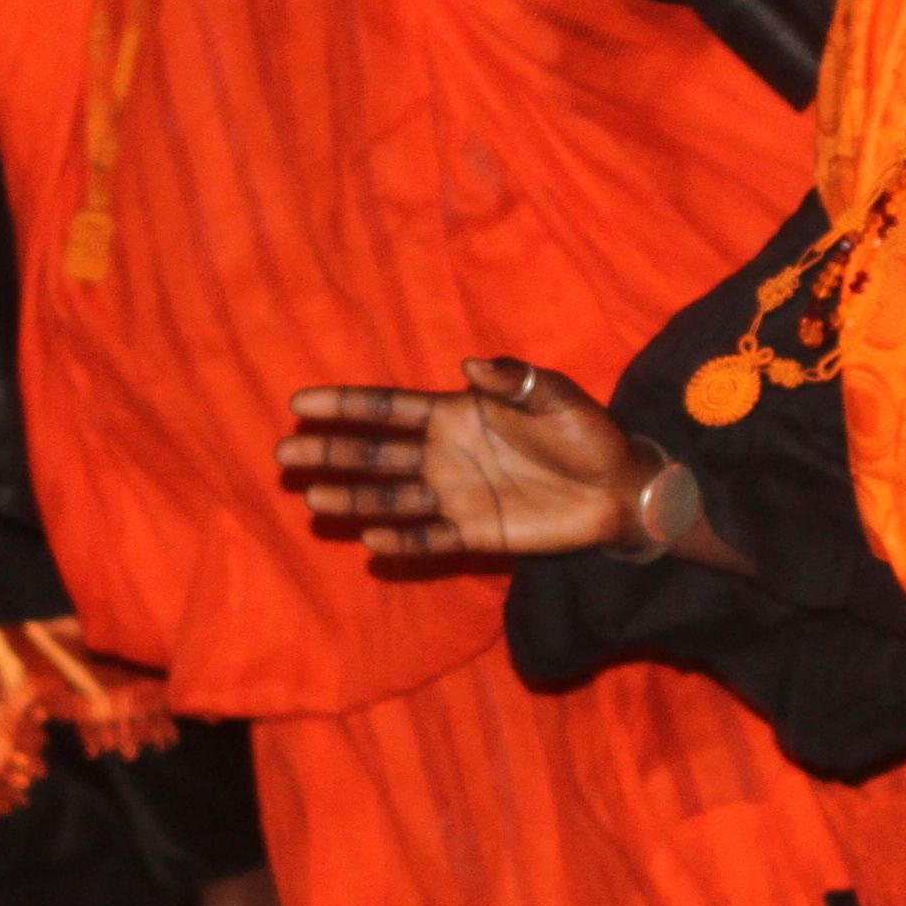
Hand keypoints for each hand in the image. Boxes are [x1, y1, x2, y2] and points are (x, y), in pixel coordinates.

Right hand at [279, 356, 643, 557]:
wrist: (620, 488)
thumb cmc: (587, 433)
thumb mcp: (556, 395)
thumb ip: (514, 379)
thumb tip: (469, 364)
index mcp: (455, 415)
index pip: (389, 409)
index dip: (345, 406)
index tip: (299, 403)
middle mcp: (444, 455)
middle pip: (375, 454)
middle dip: (331, 453)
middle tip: (285, 454)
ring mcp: (455, 496)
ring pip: (391, 497)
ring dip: (353, 500)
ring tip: (314, 499)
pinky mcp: (475, 533)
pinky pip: (429, 538)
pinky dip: (402, 542)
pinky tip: (372, 542)